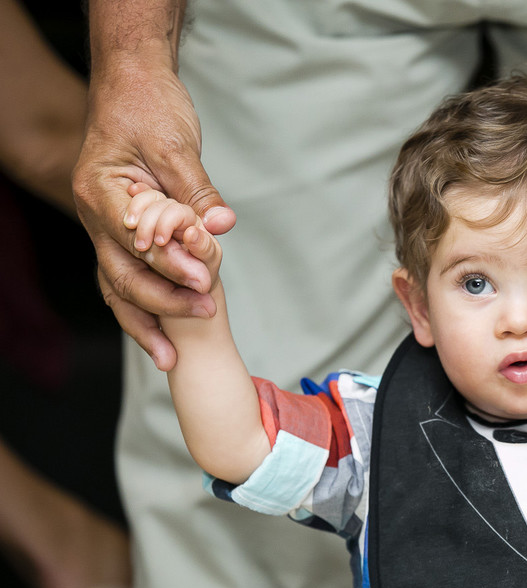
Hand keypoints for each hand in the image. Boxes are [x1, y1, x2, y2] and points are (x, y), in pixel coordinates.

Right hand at [73, 60, 235, 369]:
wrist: (131, 83)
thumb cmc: (149, 105)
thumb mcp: (177, 144)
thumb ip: (198, 192)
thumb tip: (222, 226)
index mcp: (103, 191)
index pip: (135, 241)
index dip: (170, 264)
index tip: (205, 282)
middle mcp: (96, 215)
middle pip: (122, 274)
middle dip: (162, 302)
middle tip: (206, 314)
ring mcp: (105, 226)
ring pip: (119, 284)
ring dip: (146, 319)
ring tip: (171, 357)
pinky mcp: (123, 230)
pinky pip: (128, 275)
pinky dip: (146, 304)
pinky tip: (164, 331)